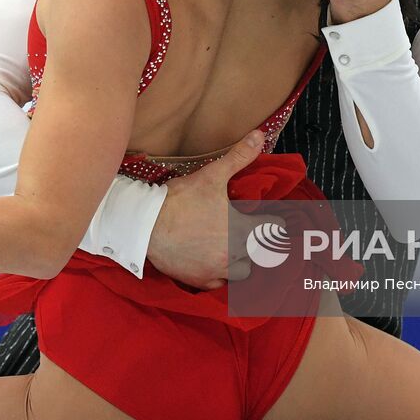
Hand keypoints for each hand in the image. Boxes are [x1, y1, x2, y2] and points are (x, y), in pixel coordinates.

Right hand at [146, 129, 274, 288]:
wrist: (145, 225)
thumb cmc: (180, 200)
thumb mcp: (212, 175)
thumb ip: (239, 156)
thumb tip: (260, 135)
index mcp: (243, 230)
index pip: (274, 231)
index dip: (272, 222)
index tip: (268, 219)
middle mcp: (234, 255)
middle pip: (261, 254)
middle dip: (258, 244)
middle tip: (249, 232)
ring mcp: (217, 271)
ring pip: (243, 272)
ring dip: (242, 262)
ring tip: (232, 249)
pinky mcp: (199, 280)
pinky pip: (219, 284)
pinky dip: (219, 276)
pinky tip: (213, 264)